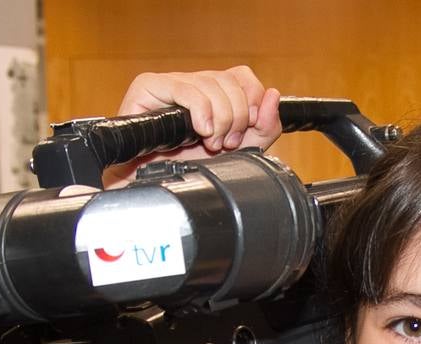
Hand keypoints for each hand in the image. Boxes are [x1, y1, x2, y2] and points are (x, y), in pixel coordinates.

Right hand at [106, 65, 281, 185]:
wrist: (154, 190)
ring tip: (210, 144)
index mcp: (212, 94)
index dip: (252, 99)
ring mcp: (170, 84)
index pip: (242, 76)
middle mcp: (192, 84)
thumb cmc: (190, 172)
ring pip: (210, 84)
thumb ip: (264, 128)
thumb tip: (273, 95)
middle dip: (236, 116)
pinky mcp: (147, 88)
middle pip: (229, 80)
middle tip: (226, 143)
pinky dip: (200, 110)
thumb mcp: (239, 152)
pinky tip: (199, 131)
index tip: (247, 128)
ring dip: (219, 120)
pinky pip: (184, 88)